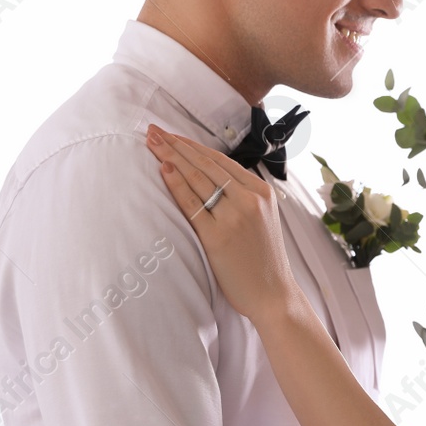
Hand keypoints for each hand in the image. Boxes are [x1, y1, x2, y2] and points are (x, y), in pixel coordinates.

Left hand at [145, 125, 302, 325]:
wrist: (273, 294)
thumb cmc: (262, 260)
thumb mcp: (262, 219)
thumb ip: (242, 197)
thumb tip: (210, 179)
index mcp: (261, 192)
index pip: (220, 160)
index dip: (192, 145)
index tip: (172, 135)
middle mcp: (250, 199)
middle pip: (205, 164)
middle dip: (176, 144)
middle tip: (153, 130)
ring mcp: (235, 217)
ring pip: (198, 178)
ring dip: (171, 157)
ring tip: (151, 143)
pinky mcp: (218, 236)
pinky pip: (192, 205)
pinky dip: (176, 185)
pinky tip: (163, 170)